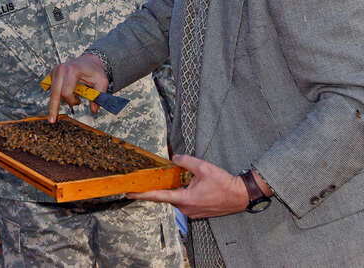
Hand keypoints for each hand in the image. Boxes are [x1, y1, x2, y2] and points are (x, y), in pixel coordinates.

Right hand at [48, 53, 107, 121]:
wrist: (89, 61)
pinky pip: (52, 88)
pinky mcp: (53, 73)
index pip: (66, 91)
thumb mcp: (101, 82)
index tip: (79, 102)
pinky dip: (57, 94)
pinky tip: (64, 95)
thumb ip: (98, 96)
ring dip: (60, 100)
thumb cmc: (95, 71)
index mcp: (72, 71)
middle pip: (55, 93)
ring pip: (53, 92)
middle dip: (53, 108)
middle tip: (52, 120)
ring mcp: (55, 71)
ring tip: (73, 98)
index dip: (72, 101)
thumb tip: (94, 110)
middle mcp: (61, 69)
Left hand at [126, 155, 248, 217]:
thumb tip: (173, 158)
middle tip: (147, 180)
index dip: (142, 194)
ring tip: (169, 178)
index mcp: (185, 199)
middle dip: (158, 188)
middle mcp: (186, 208)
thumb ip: (185, 161)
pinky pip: (184, 201)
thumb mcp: (203, 167)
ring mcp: (192, 212)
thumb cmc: (224, 184)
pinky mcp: (198, 211)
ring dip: (172, 189)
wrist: (241, 195)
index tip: (129, 193)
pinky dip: (180, 193)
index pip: (158, 196)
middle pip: (166, 197)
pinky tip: (183, 184)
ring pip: (176, 198)